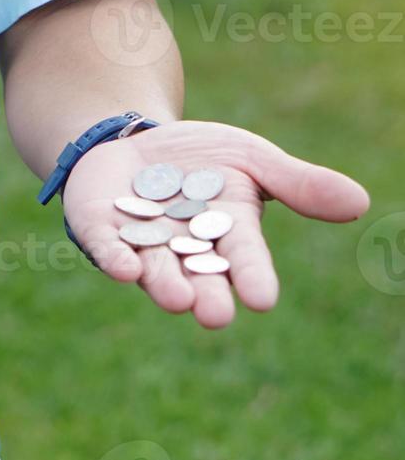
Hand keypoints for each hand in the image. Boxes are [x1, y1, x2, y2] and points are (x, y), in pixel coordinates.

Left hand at [62, 120, 369, 328]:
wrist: (136, 142)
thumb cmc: (202, 158)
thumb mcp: (252, 160)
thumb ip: (298, 184)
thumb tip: (358, 203)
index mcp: (226, 231)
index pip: (243, 256)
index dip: (252, 276)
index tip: (263, 300)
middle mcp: (183, 246)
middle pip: (197, 272)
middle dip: (206, 293)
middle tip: (215, 317)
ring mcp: (140, 240)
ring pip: (153, 267)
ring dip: (164, 283)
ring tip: (177, 299)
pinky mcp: (100, 229)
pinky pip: (106, 247)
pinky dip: (115, 257)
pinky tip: (122, 270)